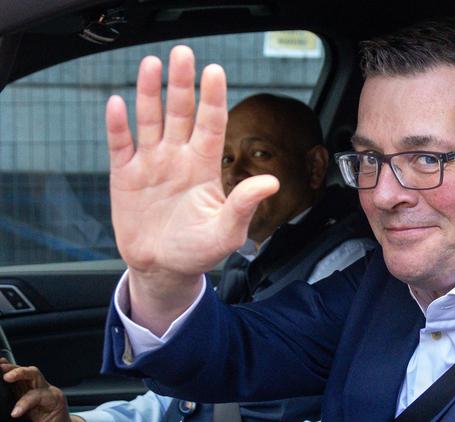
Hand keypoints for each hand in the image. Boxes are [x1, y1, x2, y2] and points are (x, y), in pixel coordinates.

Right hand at [0, 359, 87, 421]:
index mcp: (54, 400)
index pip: (37, 395)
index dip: (24, 403)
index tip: (14, 414)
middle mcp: (48, 391)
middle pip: (35, 375)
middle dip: (21, 373)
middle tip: (6, 377)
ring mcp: (40, 389)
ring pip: (28, 374)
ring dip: (14, 370)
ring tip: (0, 366)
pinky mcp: (32, 392)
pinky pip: (23, 380)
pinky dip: (13, 373)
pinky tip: (3, 369)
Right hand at [106, 46, 278, 333]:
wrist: (163, 268)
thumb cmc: (198, 251)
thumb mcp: (227, 232)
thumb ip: (244, 205)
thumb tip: (271, 182)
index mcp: (204, 167)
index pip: (211, 124)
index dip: (212, 99)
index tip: (215, 71)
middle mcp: (178, 158)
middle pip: (180, 113)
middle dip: (181, 84)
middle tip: (182, 54)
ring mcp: (150, 164)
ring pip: (149, 120)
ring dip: (149, 93)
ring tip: (151, 65)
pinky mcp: (124, 176)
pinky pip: (120, 145)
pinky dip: (117, 125)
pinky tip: (117, 103)